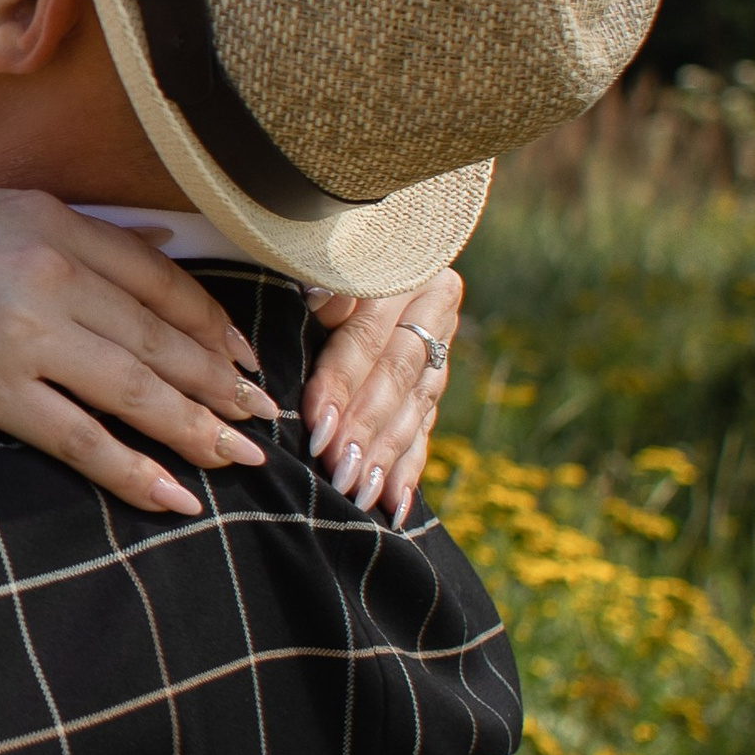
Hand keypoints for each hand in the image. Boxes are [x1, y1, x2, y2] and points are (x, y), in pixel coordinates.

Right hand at [0, 186, 281, 520]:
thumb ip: (51, 227)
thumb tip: (141, 246)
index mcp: (43, 220)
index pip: (154, 277)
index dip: (207, 323)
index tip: (239, 357)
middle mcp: (45, 271)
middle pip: (160, 336)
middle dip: (220, 383)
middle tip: (263, 418)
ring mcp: (21, 332)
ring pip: (136, 388)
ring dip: (198, 430)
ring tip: (240, 460)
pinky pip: (82, 438)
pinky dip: (134, 471)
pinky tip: (173, 498)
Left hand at [302, 268, 462, 524]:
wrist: (362, 250)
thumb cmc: (314, 258)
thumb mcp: (314, 261)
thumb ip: (322, 284)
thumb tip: (318, 300)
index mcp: (403, 271)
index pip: (369, 338)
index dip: (342, 384)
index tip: (317, 428)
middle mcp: (432, 307)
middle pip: (395, 379)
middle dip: (365, 430)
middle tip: (340, 474)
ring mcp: (441, 347)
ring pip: (414, 408)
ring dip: (386, 457)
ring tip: (362, 495)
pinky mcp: (436, 382)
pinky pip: (426, 428)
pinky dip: (408, 469)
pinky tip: (395, 505)